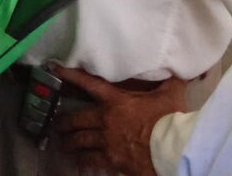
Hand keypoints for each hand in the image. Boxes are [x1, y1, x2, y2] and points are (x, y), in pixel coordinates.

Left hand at [51, 66, 184, 175]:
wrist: (175, 149)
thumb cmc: (172, 120)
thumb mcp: (171, 95)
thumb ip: (168, 82)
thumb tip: (177, 70)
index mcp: (116, 100)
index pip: (89, 84)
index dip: (70, 76)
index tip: (54, 69)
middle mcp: (105, 119)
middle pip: (76, 119)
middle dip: (64, 122)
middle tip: (57, 125)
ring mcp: (106, 140)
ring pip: (79, 140)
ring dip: (69, 142)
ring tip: (64, 144)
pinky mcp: (111, 159)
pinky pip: (90, 160)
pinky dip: (82, 161)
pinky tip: (78, 162)